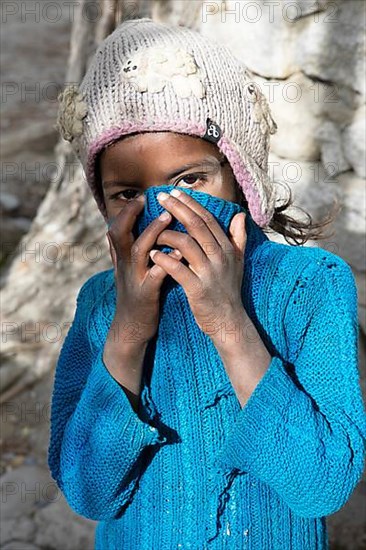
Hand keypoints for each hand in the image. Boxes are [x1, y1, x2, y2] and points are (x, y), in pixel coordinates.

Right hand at [106, 196, 182, 345]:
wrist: (132, 328)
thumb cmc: (138, 294)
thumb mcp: (130, 271)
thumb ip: (131, 251)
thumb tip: (135, 230)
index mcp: (122, 258)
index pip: (116, 228)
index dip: (126, 212)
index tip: (140, 197)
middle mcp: (124, 265)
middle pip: (119, 234)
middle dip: (131, 215)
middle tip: (147, 199)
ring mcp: (134, 279)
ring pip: (138, 251)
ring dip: (151, 233)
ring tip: (167, 218)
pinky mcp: (146, 294)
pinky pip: (155, 275)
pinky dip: (166, 262)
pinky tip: (180, 253)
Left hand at [149, 189, 246, 337]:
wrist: (229, 321)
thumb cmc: (228, 290)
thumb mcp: (237, 262)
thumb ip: (238, 238)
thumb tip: (240, 215)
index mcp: (227, 249)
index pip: (207, 219)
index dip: (190, 204)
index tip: (175, 193)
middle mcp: (220, 257)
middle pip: (197, 226)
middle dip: (178, 209)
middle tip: (161, 198)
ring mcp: (209, 273)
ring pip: (187, 244)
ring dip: (167, 234)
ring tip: (153, 231)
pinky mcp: (198, 289)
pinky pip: (179, 270)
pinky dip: (165, 260)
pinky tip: (153, 255)